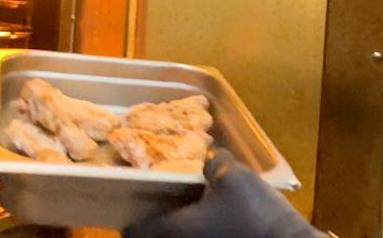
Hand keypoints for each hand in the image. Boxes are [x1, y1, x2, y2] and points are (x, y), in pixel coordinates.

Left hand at [121, 149, 321, 237]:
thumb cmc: (252, 213)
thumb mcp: (232, 177)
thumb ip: (214, 161)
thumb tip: (209, 153)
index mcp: (174, 230)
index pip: (135, 231)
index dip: (129, 219)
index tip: (130, 203)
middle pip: (159, 237)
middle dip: (157, 220)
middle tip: (162, 199)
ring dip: (182, 224)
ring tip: (191, 202)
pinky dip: (202, 229)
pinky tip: (216, 215)